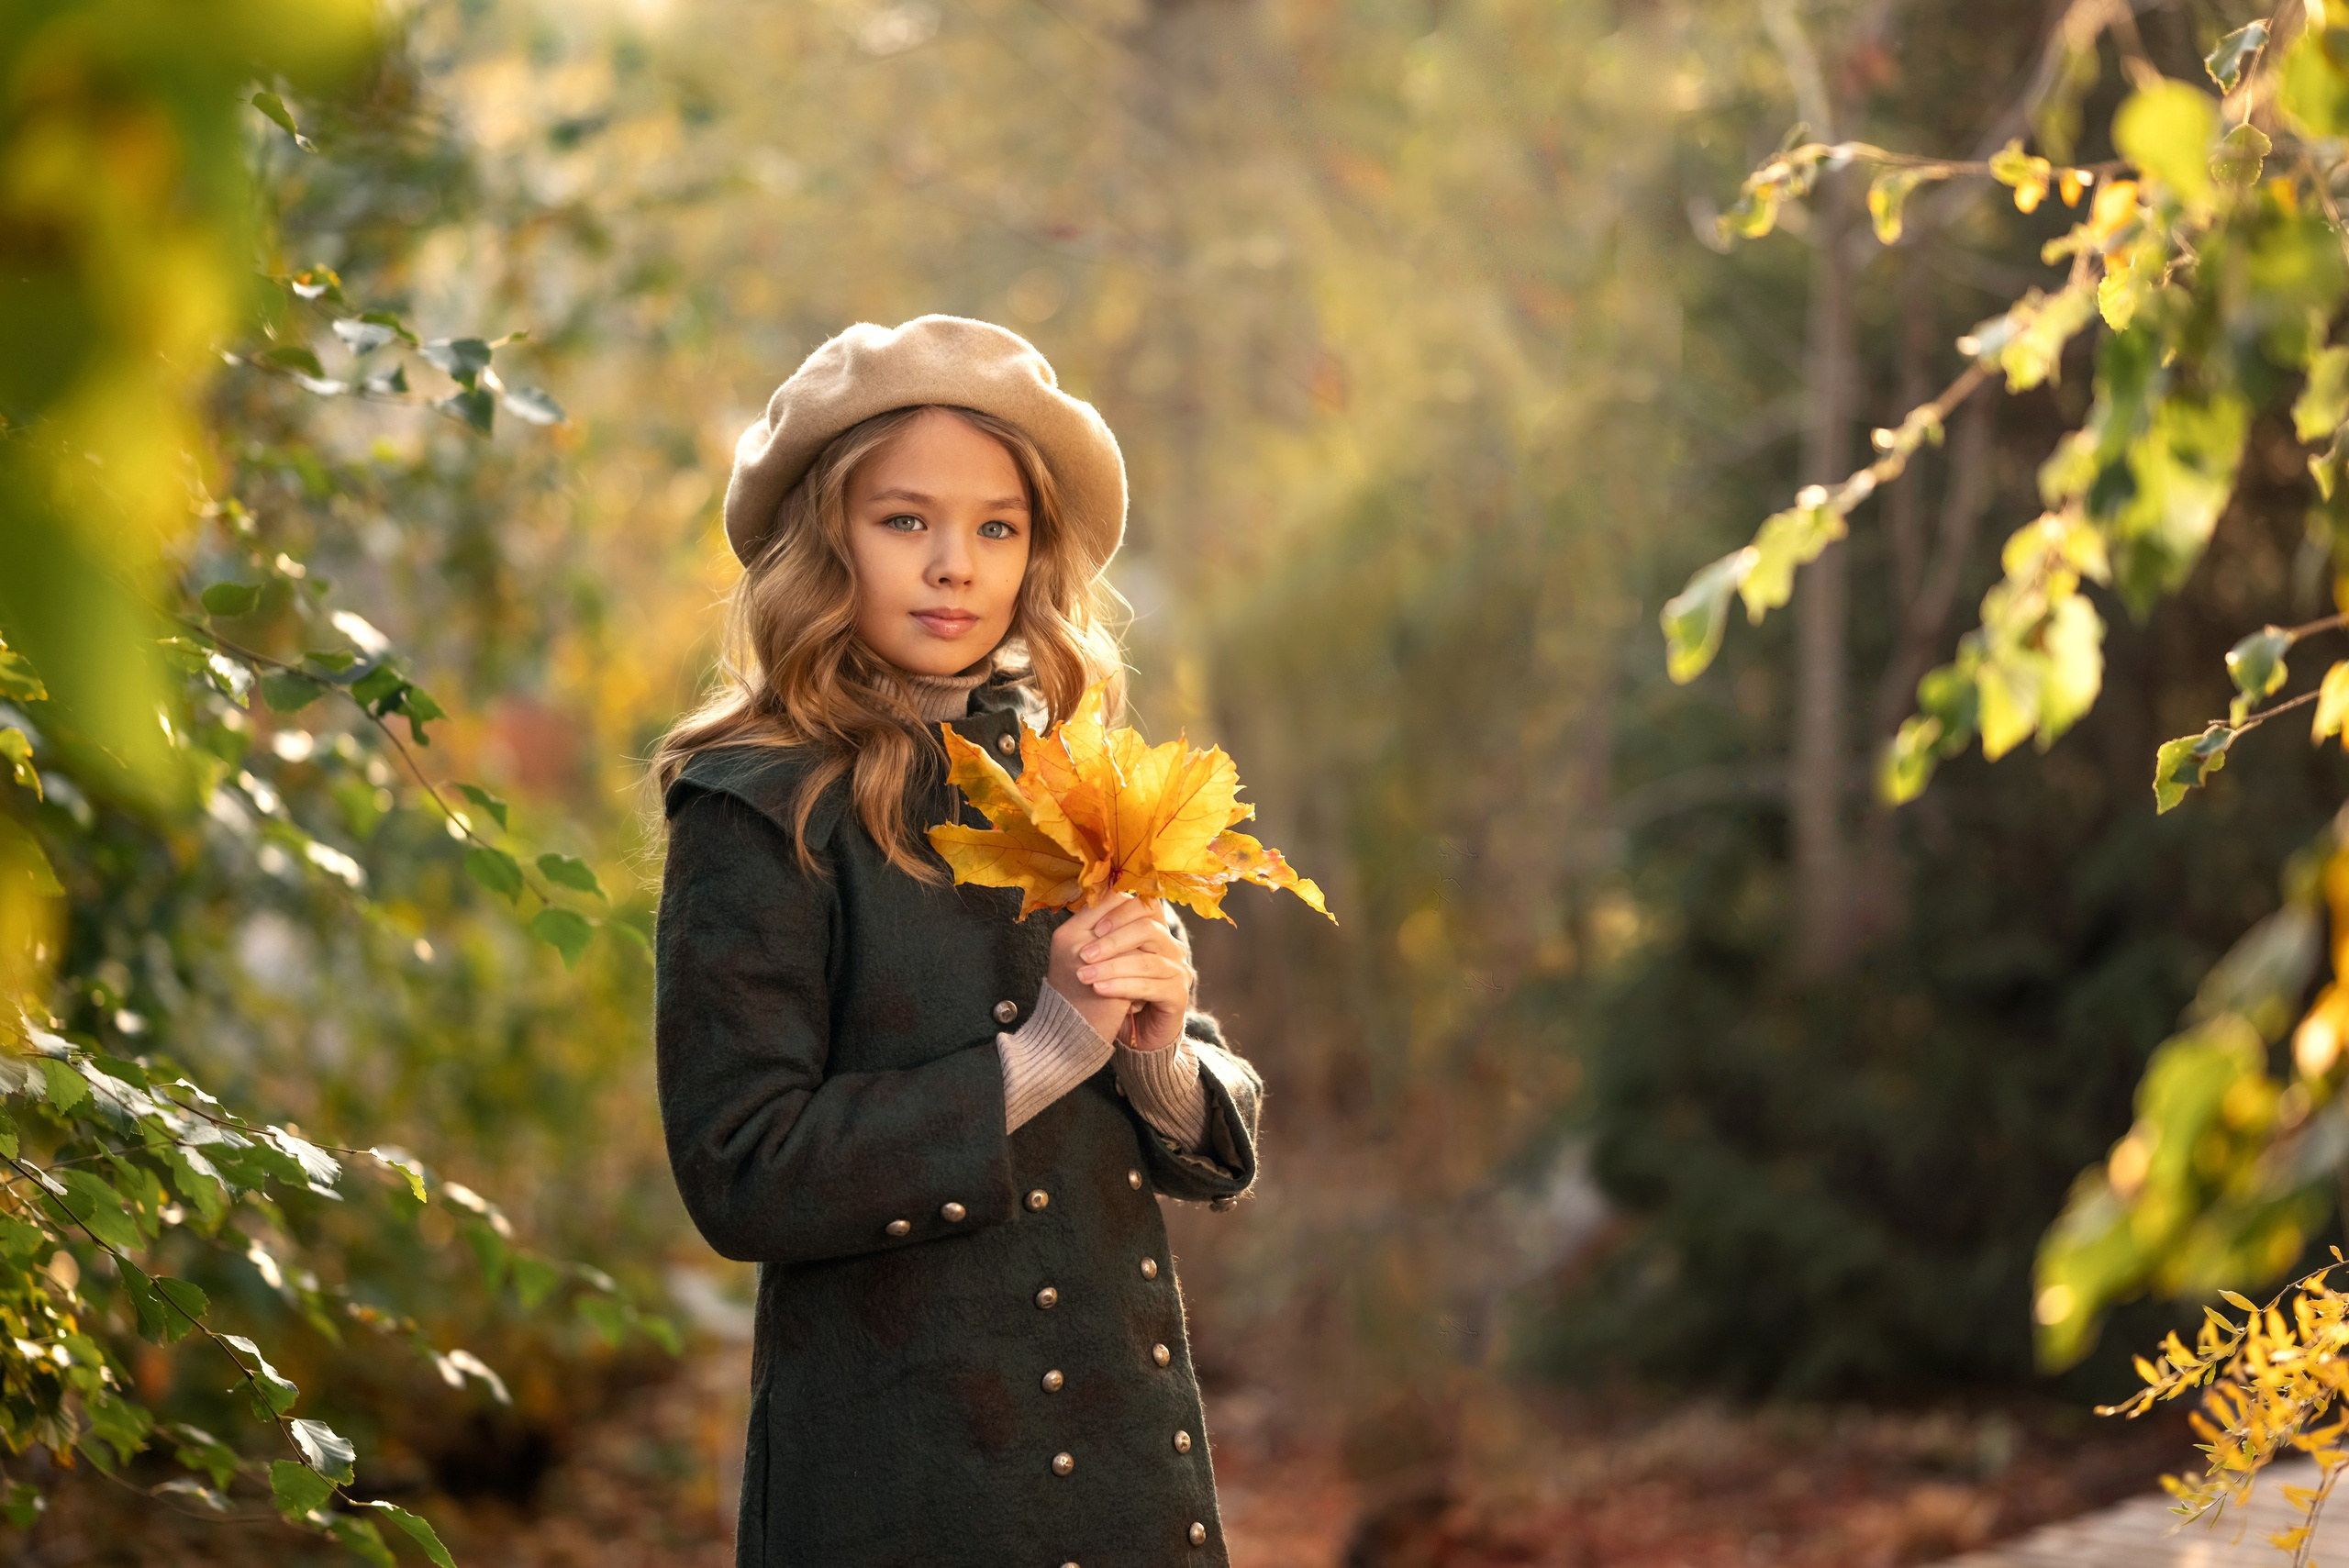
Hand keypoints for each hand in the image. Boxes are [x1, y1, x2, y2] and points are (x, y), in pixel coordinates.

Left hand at [1043, 893, 1193, 1051]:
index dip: (1119, 913)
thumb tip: (1091, 902)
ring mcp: (1178, 970)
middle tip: (1083, 955)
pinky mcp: (1178, 994)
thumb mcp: (1106, 959)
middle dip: (1112, 941)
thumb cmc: (1115, 992)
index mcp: (1154, 931)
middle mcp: (1171, 946)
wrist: (1133, 1034)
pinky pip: (1150, 986)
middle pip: (1148, 929)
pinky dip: (1122, 987)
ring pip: (1146, 961)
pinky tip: (1100, 989)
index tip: (1093, 928)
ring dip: (1112, 967)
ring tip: (1085, 976)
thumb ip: (1103, 933)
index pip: (1145, 906)